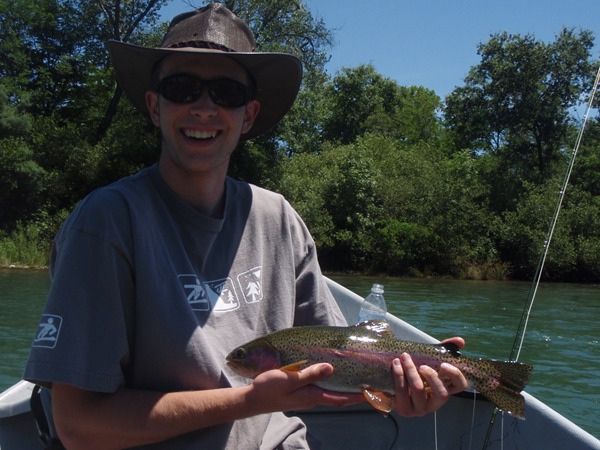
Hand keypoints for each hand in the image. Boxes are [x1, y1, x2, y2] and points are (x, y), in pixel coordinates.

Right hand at [247, 363, 364, 413]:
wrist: (253, 399)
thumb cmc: (269, 389)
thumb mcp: (289, 379)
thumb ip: (309, 374)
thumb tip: (331, 368)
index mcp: (312, 396)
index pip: (339, 398)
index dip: (356, 396)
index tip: (371, 393)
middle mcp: (312, 398)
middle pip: (337, 396)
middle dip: (353, 392)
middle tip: (368, 384)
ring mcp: (306, 396)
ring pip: (329, 392)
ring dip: (342, 387)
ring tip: (355, 379)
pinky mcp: (300, 392)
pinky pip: (320, 388)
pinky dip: (330, 383)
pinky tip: (330, 375)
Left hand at [391, 337, 467, 416]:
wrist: (389, 382)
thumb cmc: (414, 371)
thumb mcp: (428, 360)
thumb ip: (443, 349)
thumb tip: (460, 340)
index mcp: (444, 389)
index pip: (460, 386)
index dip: (455, 375)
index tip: (443, 364)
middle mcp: (435, 403)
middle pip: (442, 394)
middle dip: (432, 377)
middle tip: (422, 365)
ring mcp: (420, 409)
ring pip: (419, 391)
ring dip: (410, 371)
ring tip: (403, 358)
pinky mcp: (404, 409)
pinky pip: (402, 393)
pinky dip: (398, 376)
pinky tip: (395, 364)